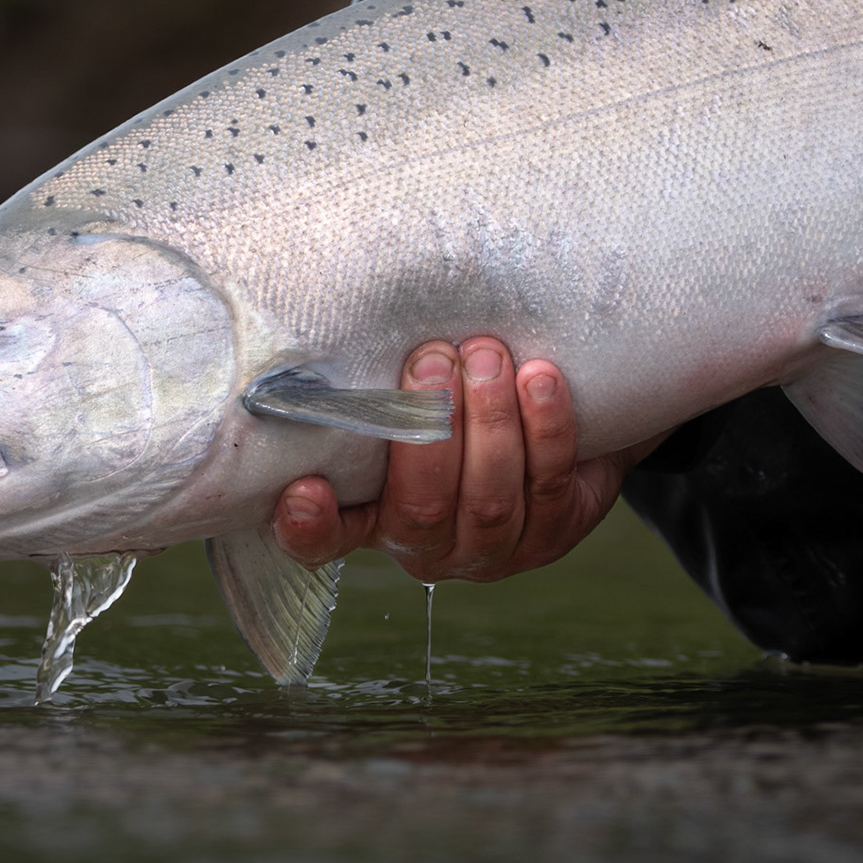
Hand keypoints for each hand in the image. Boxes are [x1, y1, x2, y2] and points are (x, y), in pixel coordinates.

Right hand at [271, 338, 665, 582]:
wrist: (555, 431)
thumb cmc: (459, 401)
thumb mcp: (410, 397)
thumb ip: (378, 381)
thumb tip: (348, 313)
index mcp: (374, 518)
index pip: (328, 540)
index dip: (311, 525)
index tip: (307, 488)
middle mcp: (428, 545)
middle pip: (421, 507)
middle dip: (428, 427)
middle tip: (434, 358)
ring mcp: (493, 549)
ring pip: (488, 498)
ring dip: (489, 420)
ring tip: (487, 355)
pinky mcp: (553, 534)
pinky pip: (548, 483)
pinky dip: (546, 428)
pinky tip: (540, 379)